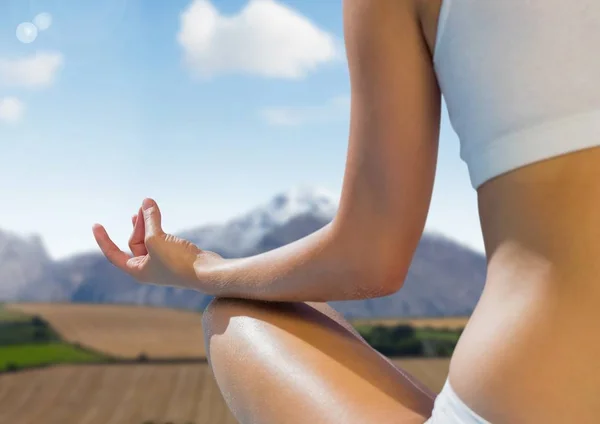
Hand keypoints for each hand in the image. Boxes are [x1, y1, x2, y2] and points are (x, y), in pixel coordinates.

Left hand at [92, 198, 223, 288]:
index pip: (113, 254)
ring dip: (147, 223)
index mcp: (137, 270)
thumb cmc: (177, 261)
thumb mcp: (156, 239)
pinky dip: (158, 227)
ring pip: (149, 238)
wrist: (205, 271)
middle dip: (138, 224)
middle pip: (135, 242)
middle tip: (143, 206)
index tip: (96, 225)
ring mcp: (162, 262)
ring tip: (147, 206)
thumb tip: (146, 202)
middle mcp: (147, 268)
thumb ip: (149, 220)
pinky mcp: (175, 255)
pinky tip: (158, 217)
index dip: (103, 239)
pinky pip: (161, 238)